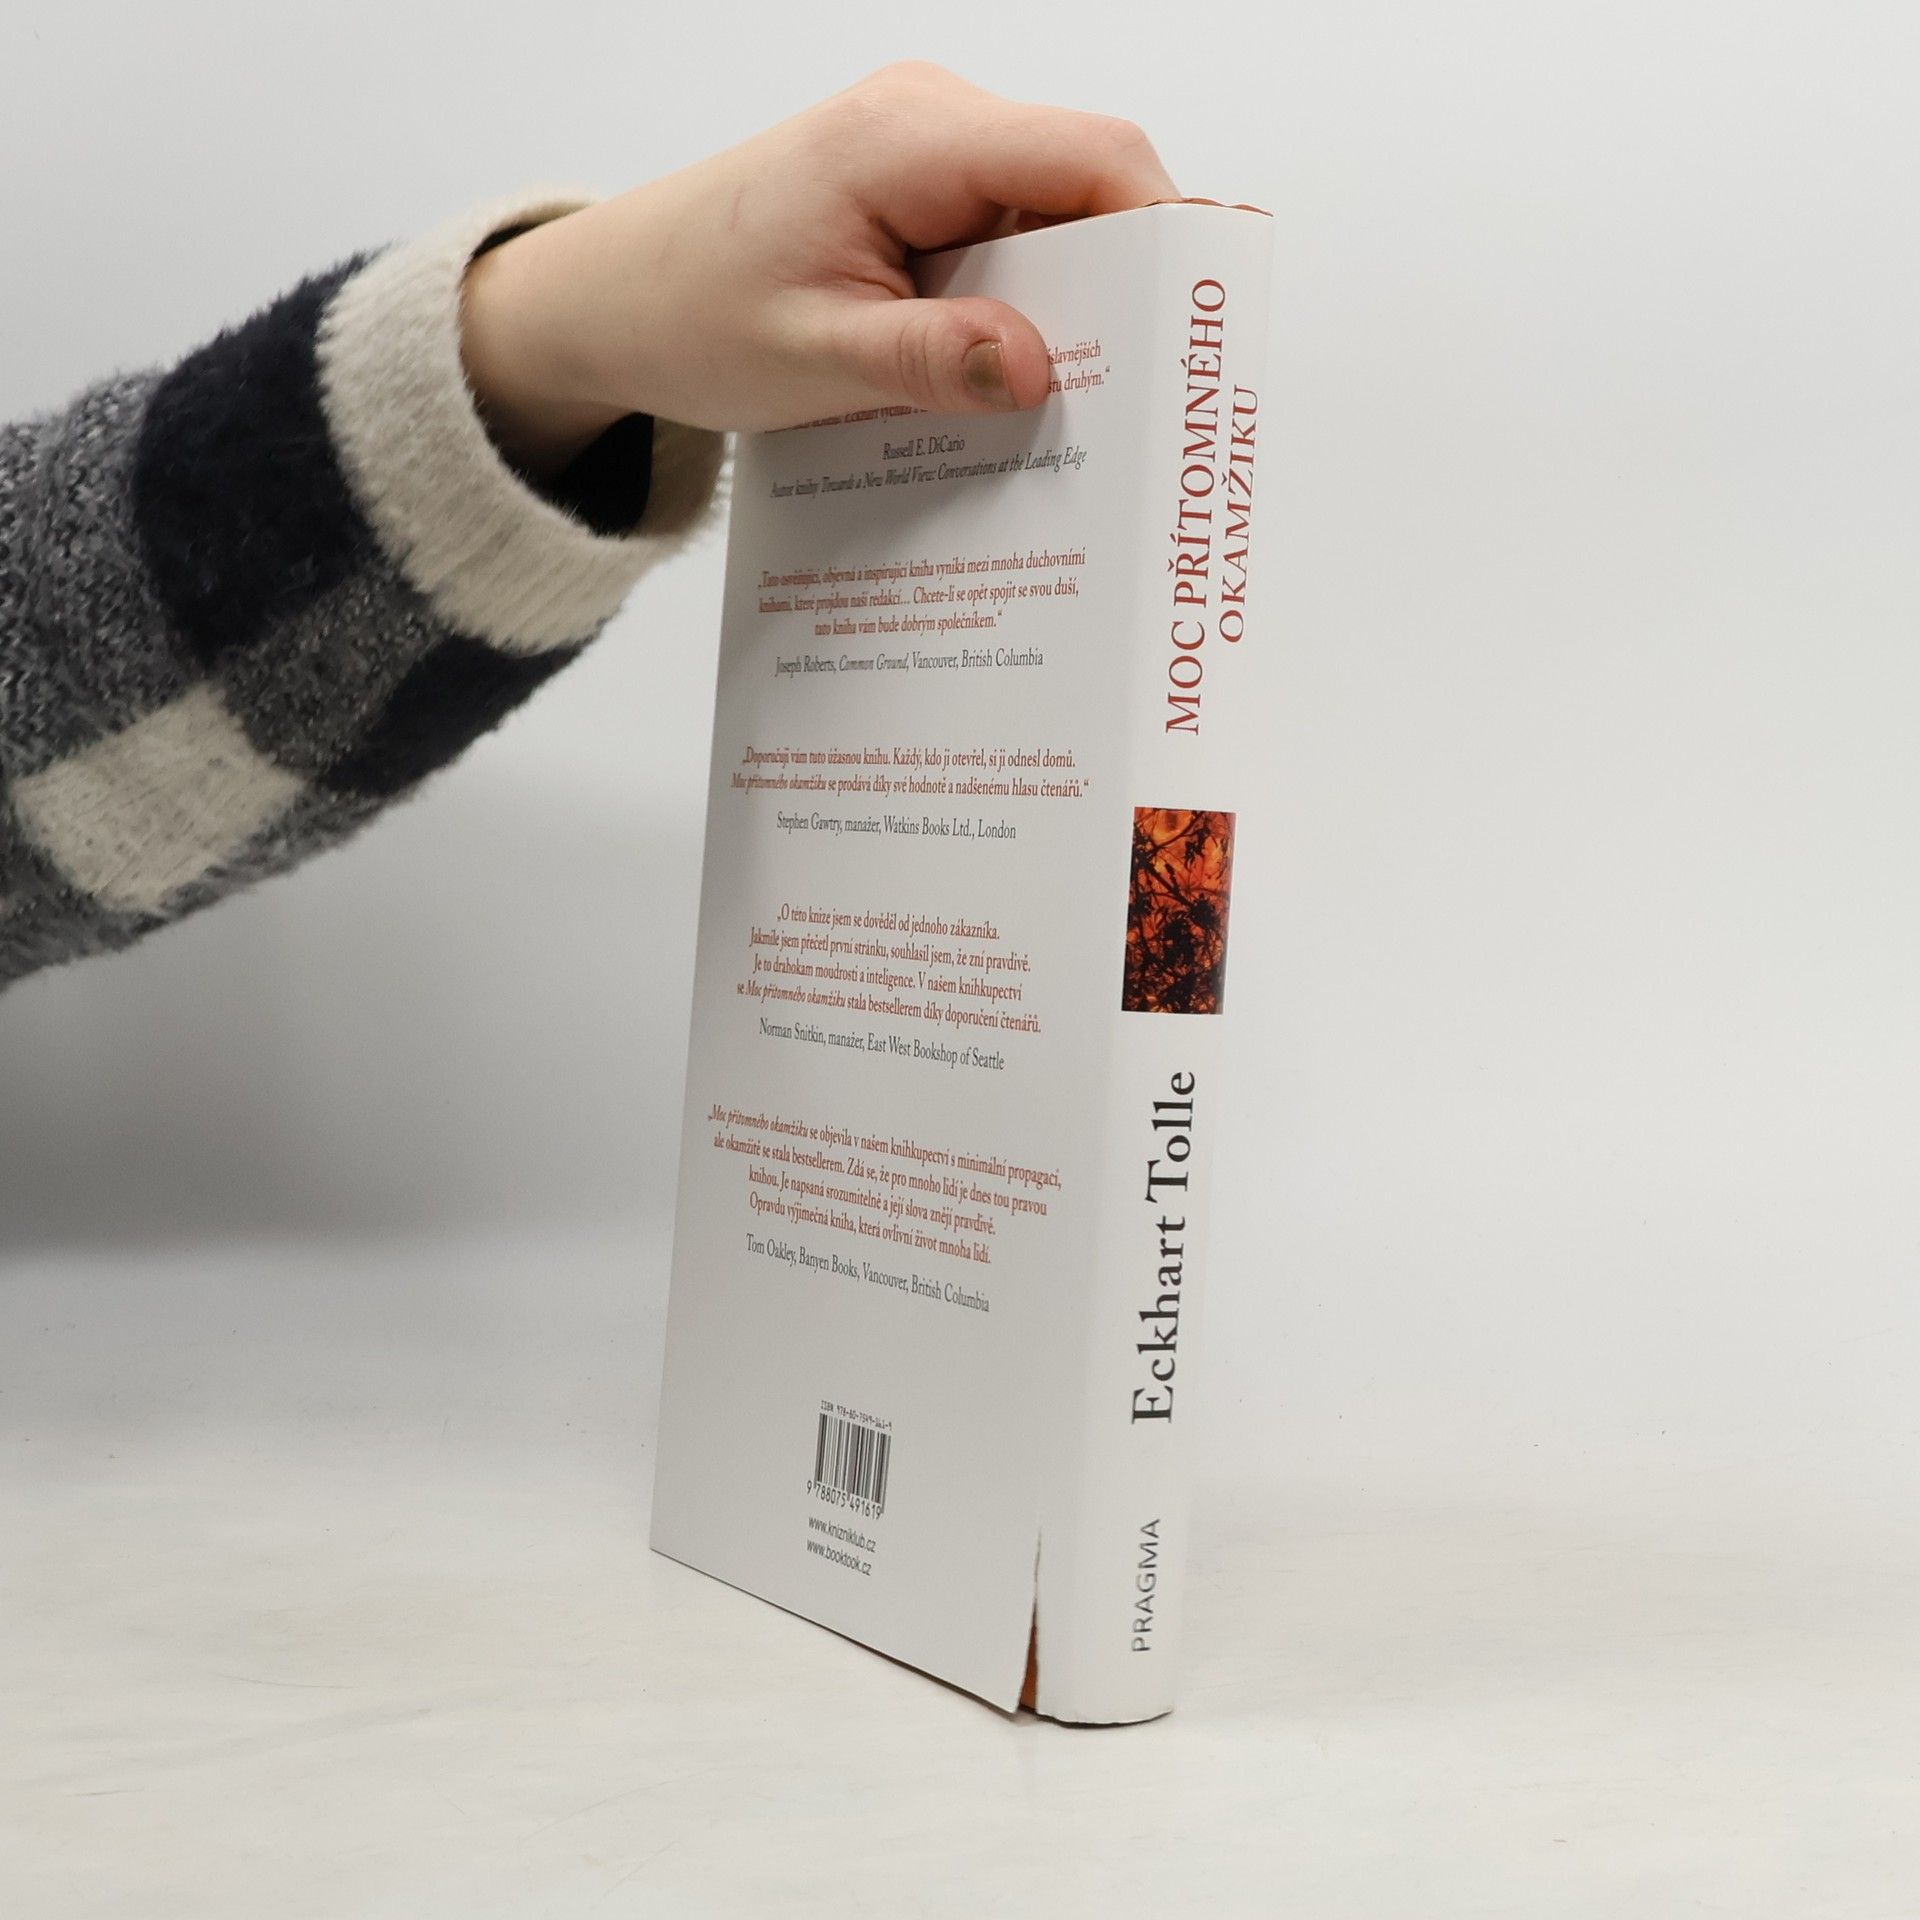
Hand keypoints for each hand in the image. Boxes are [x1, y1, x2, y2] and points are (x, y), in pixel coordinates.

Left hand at [457, 63, 1178, 474]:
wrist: (609, 299)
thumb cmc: (688, 314)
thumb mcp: (810, 358)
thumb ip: (928, 361)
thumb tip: (1040, 368)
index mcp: (909, 138)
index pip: (1089, 155)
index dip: (1165, 229)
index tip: (1202, 321)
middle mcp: (929, 122)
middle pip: (1085, 185)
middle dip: (1129, 285)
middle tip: (1154, 393)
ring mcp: (925, 155)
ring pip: (1050, 220)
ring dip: (1072, 307)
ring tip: (1084, 406)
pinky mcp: (916, 196)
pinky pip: (1005, 242)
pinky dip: (1022, 308)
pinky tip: (1014, 382)